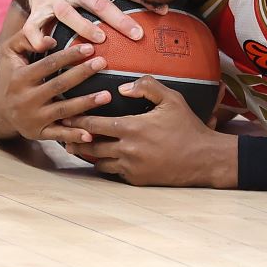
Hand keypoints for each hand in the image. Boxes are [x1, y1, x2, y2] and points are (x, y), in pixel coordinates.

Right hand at [0, 29, 112, 142]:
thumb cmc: (11, 74)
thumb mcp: (10, 52)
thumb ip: (26, 38)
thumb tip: (50, 39)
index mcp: (20, 78)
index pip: (48, 64)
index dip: (69, 55)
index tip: (90, 47)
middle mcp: (25, 99)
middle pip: (59, 86)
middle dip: (82, 74)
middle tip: (103, 63)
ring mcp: (32, 118)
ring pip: (63, 111)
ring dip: (86, 104)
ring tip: (107, 95)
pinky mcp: (38, 133)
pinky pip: (58, 135)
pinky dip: (74, 135)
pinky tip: (91, 134)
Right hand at [6, 0, 163, 51]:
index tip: (161, 11)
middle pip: (100, 4)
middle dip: (120, 20)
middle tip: (138, 34)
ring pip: (69, 14)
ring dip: (84, 28)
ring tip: (100, 40)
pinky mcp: (38, 8)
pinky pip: (33, 26)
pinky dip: (37, 39)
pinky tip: (48, 48)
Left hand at [63, 76, 237, 187]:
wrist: (203, 158)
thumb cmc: (187, 126)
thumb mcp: (172, 99)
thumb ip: (147, 86)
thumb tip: (123, 87)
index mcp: (131, 128)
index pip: (93, 125)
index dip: (77, 121)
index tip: (66, 117)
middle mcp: (127, 149)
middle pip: (90, 146)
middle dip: (75, 140)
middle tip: (64, 135)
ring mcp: (130, 167)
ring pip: (99, 162)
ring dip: (89, 154)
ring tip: (79, 147)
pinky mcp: (136, 180)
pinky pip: (113, 173)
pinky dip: (107, 165)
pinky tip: (104, 159)